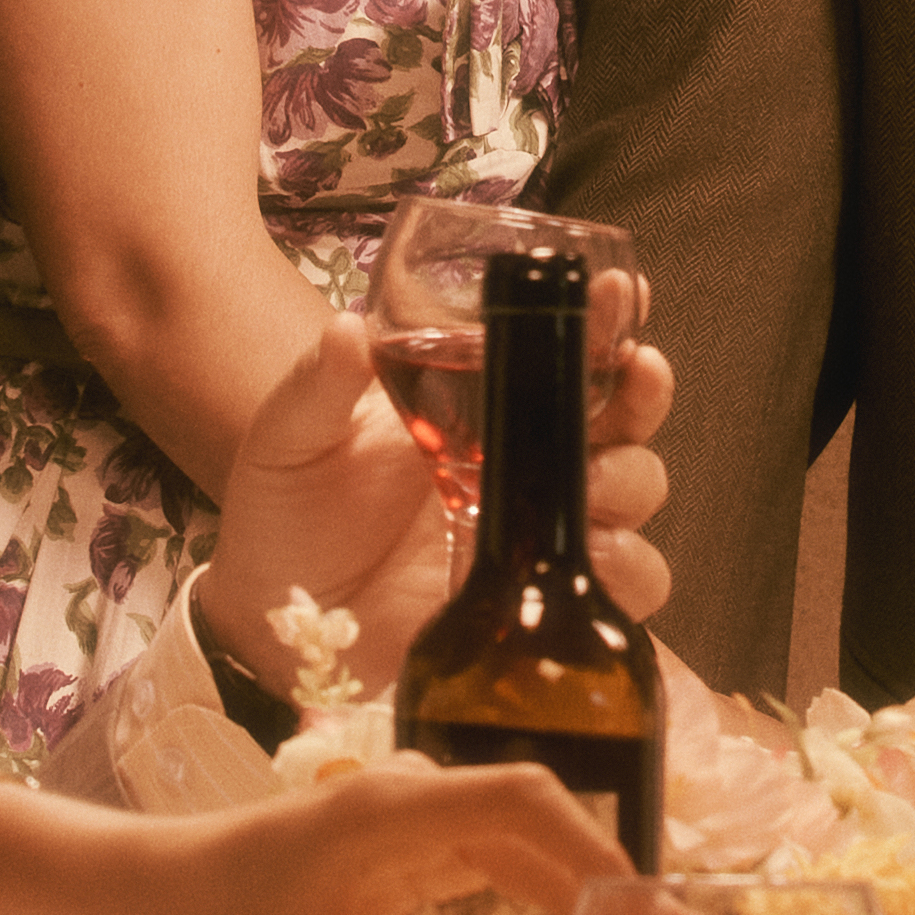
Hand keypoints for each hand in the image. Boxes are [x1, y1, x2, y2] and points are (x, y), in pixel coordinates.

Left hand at [150, 748, 642, 914]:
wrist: (131, 895)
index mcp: (390, 814)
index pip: (521, 803)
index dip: (591, 852)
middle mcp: (407, 805)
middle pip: (536, 820)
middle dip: (605, 882)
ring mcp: (402, 825)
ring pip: (518, 842)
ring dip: (578, 890)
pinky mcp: (394, 853)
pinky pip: (486, 863)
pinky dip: (537, 898)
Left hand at [201, 294, 680, 690]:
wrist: (273, 619)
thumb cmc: (287, 510)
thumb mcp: (291, 437)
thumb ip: (318, 386)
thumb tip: (347, 329)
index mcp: (477, 405)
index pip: (559, 352)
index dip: (606, 321)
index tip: (621, 294)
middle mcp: (522, 462)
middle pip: (623, 420)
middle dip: (641, 397)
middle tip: (633, 377)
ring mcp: (533, 533)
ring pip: (634, 498)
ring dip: (629, 484)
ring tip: (587, 489)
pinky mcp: (533, 601)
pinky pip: (617, 588)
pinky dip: (617, 577)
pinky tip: (576, 568)